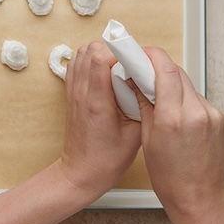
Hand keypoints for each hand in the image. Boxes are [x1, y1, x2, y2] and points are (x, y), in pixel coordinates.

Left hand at [57, 41, 141, 197]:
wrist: (80, 174)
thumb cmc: (104, 161)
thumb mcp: (135, 135)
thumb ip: (144, 107)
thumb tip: (152, 86)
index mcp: (96, 101)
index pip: (100, 57)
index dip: (121, 52)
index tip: (135, 60)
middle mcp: (81, 93)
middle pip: (90, 49)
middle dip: (113, 51)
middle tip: (129, 65)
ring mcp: (74, 93)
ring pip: (82, 54)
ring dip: (101, 55)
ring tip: (119, 70)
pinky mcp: (72, 96)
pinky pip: (77, 66)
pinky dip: (91, 64)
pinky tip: (106, 77)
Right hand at [131, 47, 223, 223]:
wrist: (200, 199)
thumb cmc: (171, 179)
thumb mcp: (148, 140)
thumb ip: (145, 105)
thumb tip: (136, 81)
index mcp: (175, 118)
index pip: (165, 69)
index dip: (149, 55)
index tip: (137, 53)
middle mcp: (197, 112)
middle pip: (177, 73)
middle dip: (158, 69)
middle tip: (141, 71)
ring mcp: (213, 114)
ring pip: (188, 86)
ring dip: (172, 85)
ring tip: (158, 98)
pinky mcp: (221, 118)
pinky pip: (198, 99)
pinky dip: (185, 100)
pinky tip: (177, 114)